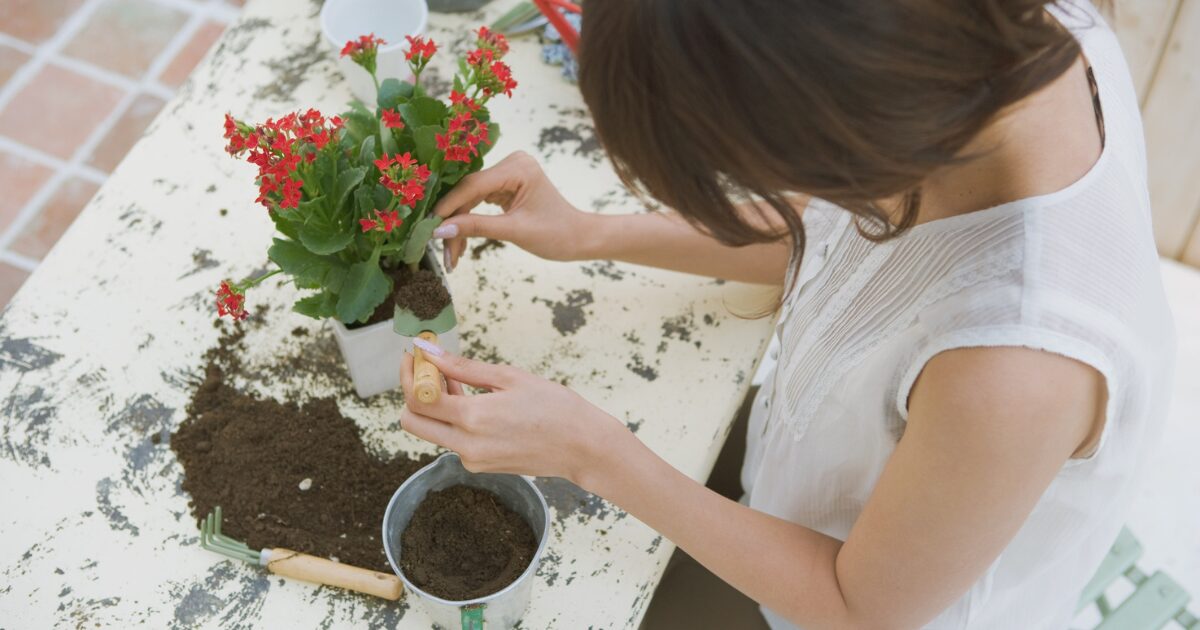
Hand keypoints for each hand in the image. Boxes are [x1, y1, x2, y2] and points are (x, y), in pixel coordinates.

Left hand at [399, 340, 628, 487]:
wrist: (583, 446)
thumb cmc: (554, 407)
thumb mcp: (509, 378)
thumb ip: (465, 368)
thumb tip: (431, 354)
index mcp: (474, 418)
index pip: (418, 400)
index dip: (409, 375)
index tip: (414, 357)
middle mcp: (467, 445)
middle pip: (412, 423)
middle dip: (413, 394)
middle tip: (429, 370)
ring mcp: (473, 460)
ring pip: (433, 431)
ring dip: (436, 405)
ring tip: (460, 380)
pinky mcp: (480, 466)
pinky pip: (454, 440)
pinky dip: (455, 420)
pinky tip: (477, 403)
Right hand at [432, 151, 596, 269]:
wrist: (578, 238)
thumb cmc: (556, 234)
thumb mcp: (514, 231)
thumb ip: (476, 227)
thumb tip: (440, 230)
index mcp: (518, 167)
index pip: (473, 185)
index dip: (449, 206)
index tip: (429, 226)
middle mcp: (511, 163)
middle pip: (469, 193)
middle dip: (454, 223)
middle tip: (440, 249)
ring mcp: (507, 173)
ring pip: (470, 200)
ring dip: (460, 227)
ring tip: (451, 256)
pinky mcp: (504, 185)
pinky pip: (478, 203)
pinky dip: (469, 223)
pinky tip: (459, 244)